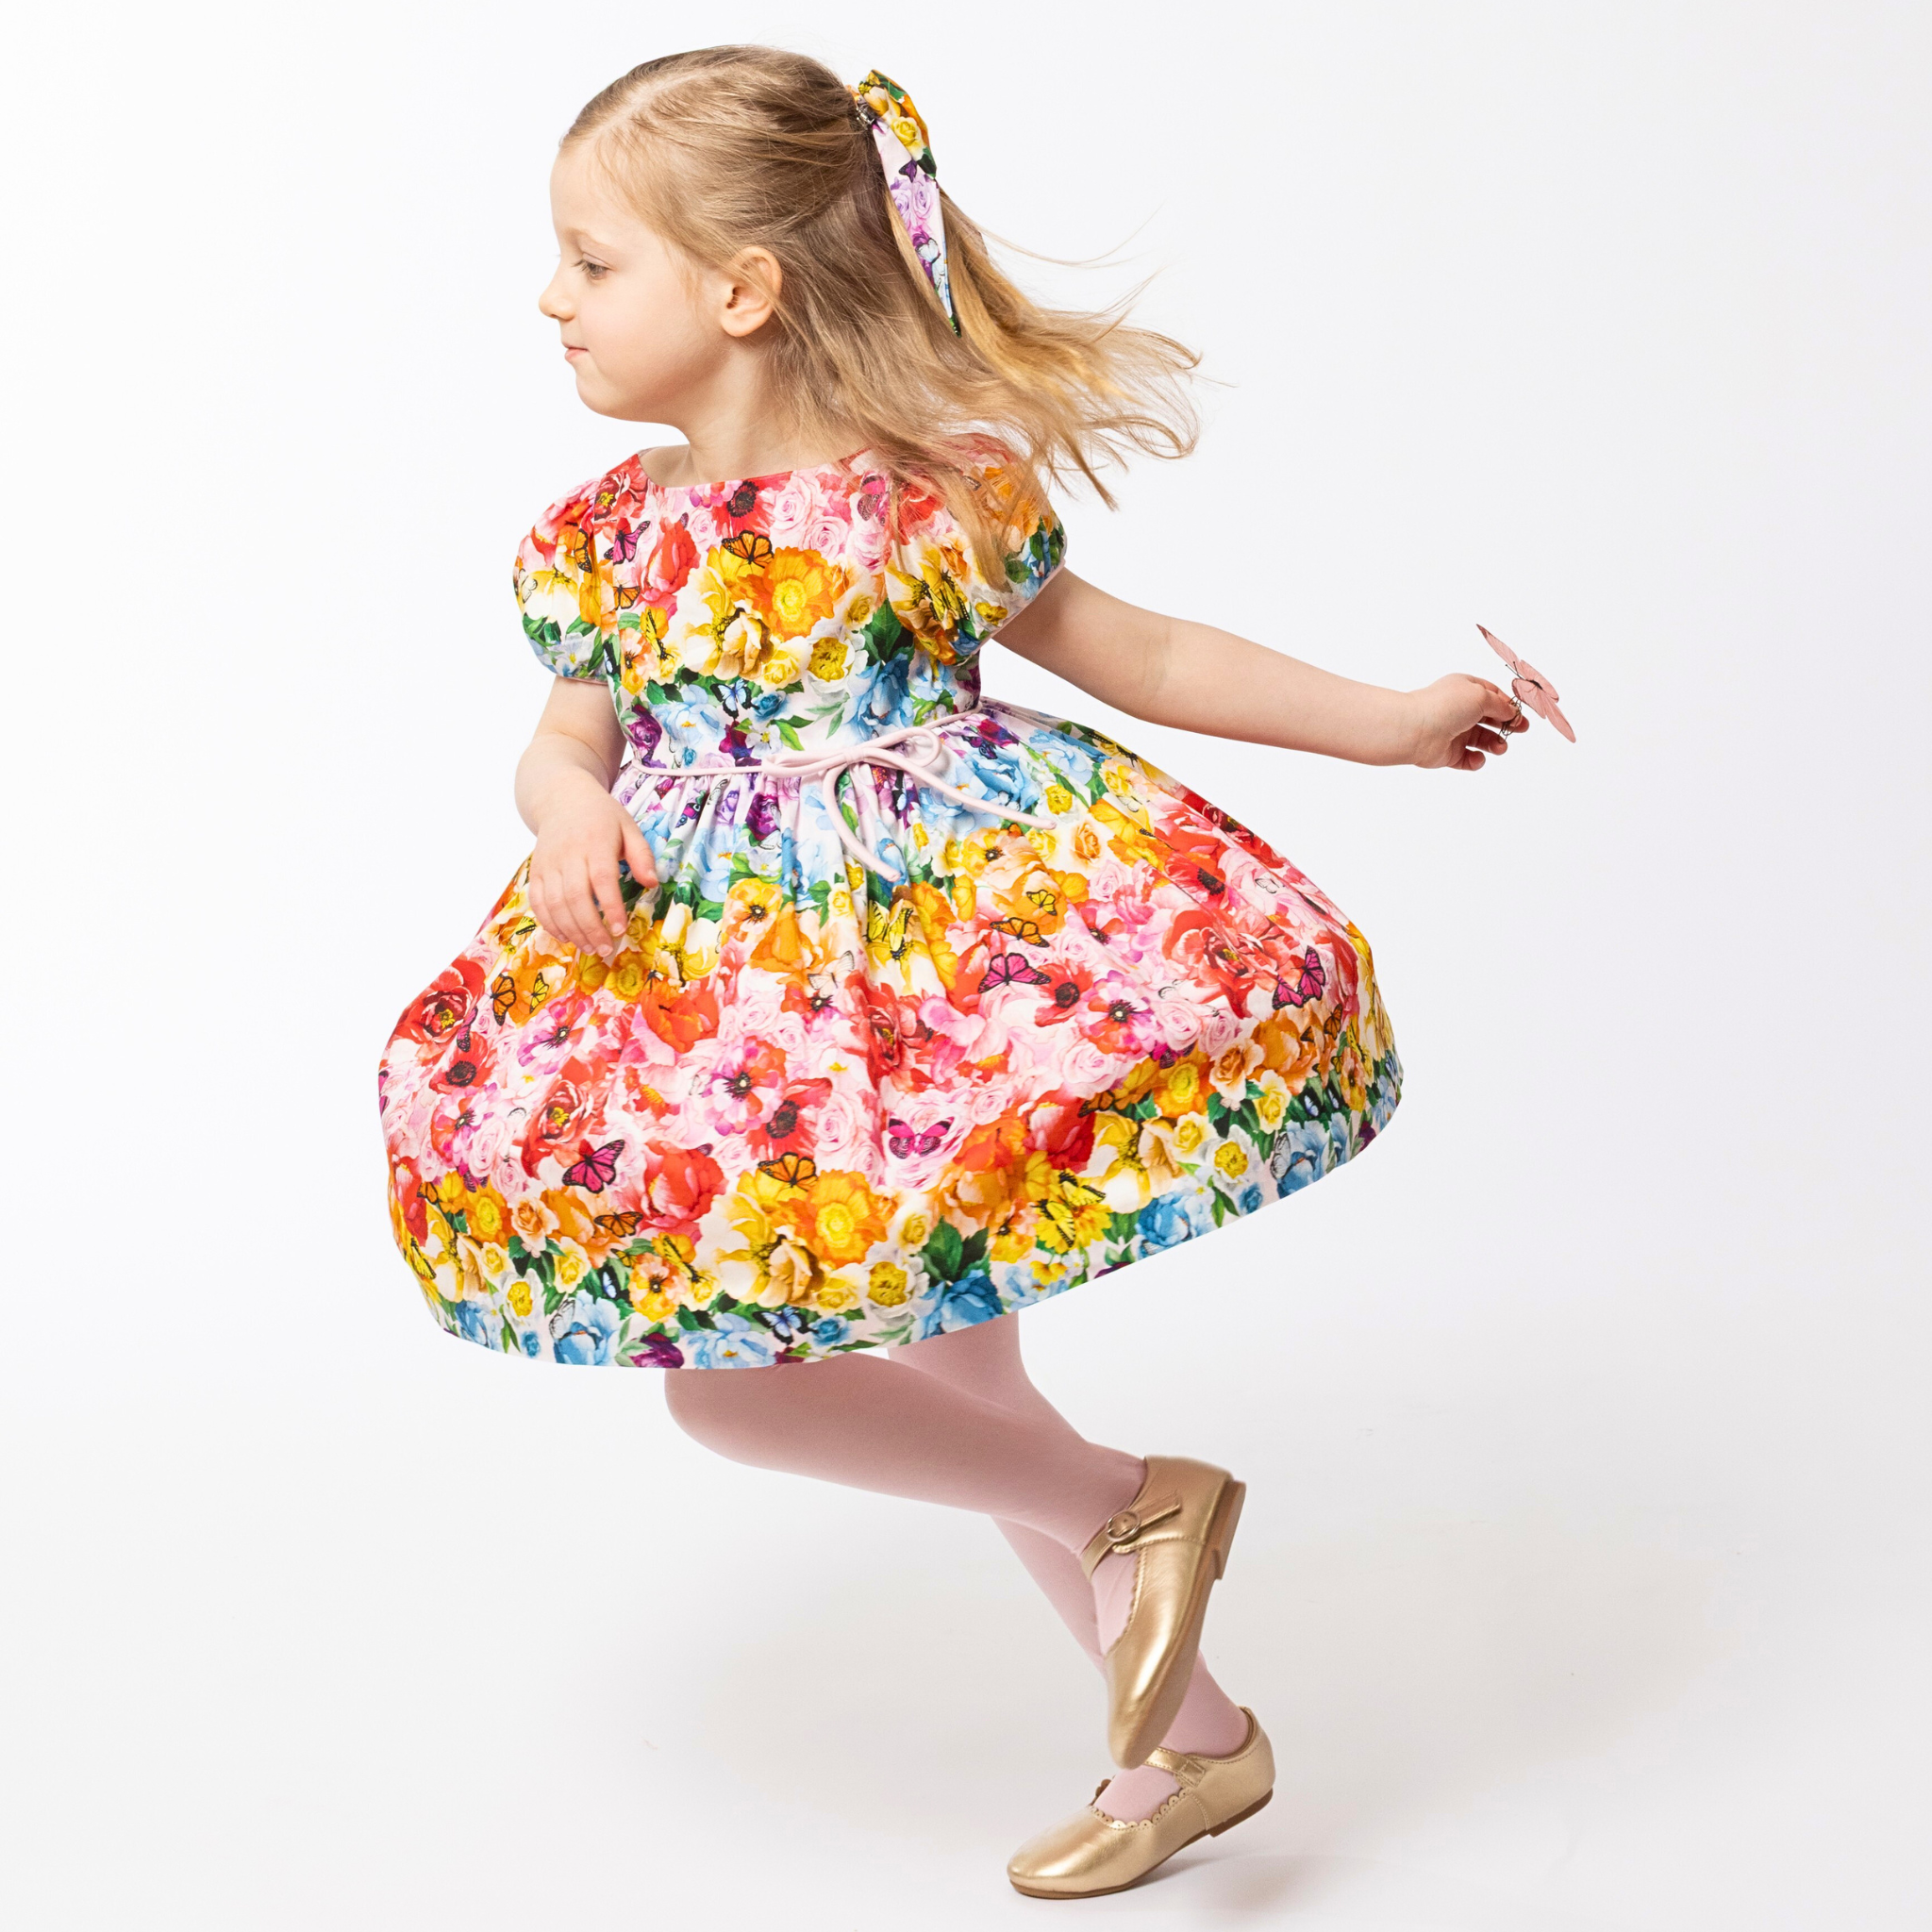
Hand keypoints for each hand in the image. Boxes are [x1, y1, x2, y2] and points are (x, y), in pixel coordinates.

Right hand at [527, 773, 659, 959]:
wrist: (561, 798)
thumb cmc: (602, 816)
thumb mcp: (629, 827)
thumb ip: (642, 855)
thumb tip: (652, 884)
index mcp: (595, 842)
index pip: (601, 879)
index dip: (611, 907)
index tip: (620, 929)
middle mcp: (568, 854)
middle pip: (575, 897)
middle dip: (591, 928)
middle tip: (605, 949)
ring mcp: (548, 864)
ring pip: (554, 904)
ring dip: (571, 931)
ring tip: (589, 948)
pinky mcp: (536, 872)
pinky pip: (537, 902)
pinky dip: (549, 923)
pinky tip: (565, 937)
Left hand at [1403, 674, 1527, 771]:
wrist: (1416, 730)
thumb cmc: (1446, 706)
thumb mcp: (1481, 696)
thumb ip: (1500, 705)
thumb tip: (1511, 712)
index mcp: (1464, 689)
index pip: (1491, 695)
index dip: (1508, 705)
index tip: (1521, 714)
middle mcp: (1458, 710)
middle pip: (1489, 718)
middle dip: (1506, 724)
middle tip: (1521, 730)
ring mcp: (1453, 732)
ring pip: (1481, 740)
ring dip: (1495, 744)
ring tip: (1500, 747)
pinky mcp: (1448, 753)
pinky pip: (1467, 759)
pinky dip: (1476, 761)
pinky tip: (1478, 758)